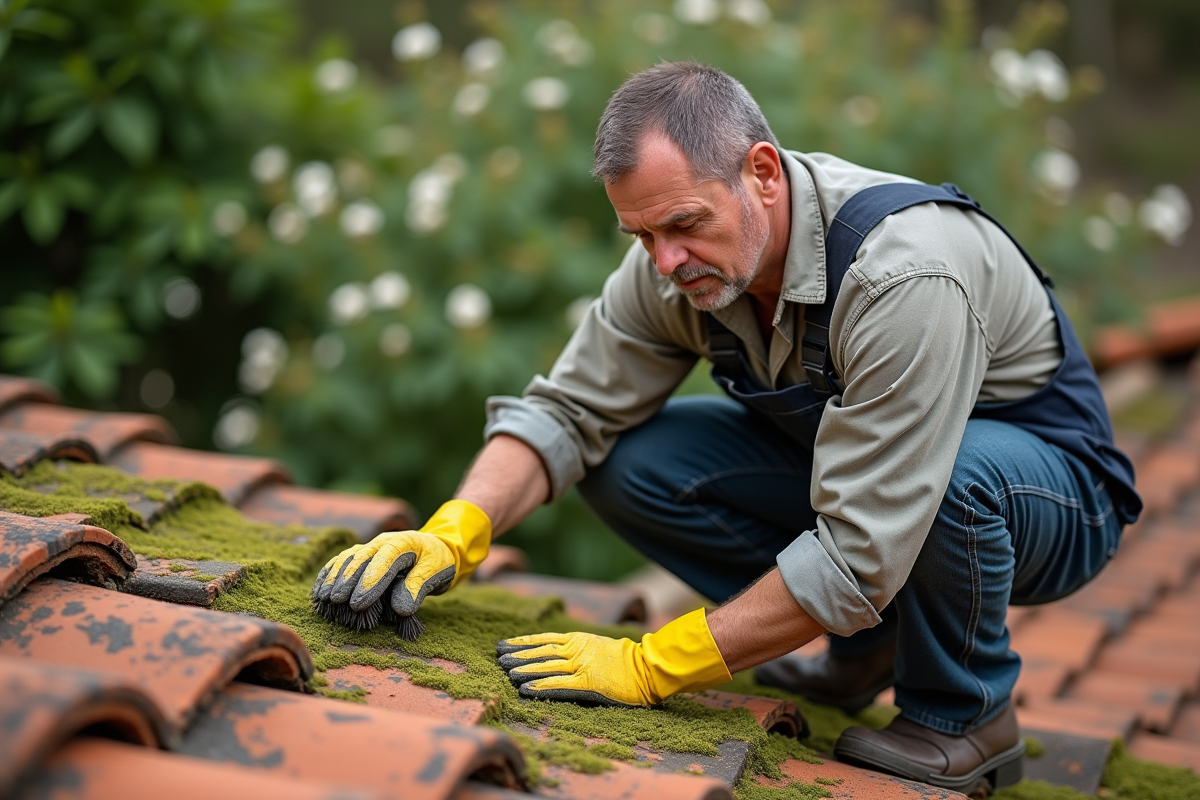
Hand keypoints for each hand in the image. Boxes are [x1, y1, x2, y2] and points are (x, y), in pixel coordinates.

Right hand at [312, 499, 491, 623]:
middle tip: (337, 602)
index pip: (384, 560)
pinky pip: (342, 562)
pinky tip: (319, 590)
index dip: (370, 581)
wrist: (435, 548)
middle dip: (347, 581)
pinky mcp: (362, 555)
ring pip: (347, 559)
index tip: (358, 603)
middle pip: (361, 559)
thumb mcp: (436, 571)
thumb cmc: (437, 561)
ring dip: (334, 578)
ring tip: (324, 598)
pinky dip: (329, 574)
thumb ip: (419, 587)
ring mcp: (370, 547)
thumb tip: (401, 609)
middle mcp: (382, 542)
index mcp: (403, 542)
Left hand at [496, 609, 731, 706]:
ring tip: (505, 673)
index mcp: (579, 639)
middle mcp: (576, 650)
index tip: (503, 644)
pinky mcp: (588, 684)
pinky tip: (525, 690)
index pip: (543, 639)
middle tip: (497, 657)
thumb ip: (580, 648)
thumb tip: (560, 652)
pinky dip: (540, 688)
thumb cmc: (628, 659)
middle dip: (517, 655)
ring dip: (523, 670)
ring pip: (545, 667)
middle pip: (540, 652)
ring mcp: (582, 667)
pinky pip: (559, 686)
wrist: (649, 667)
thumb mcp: (600, 645)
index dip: (521, 642)